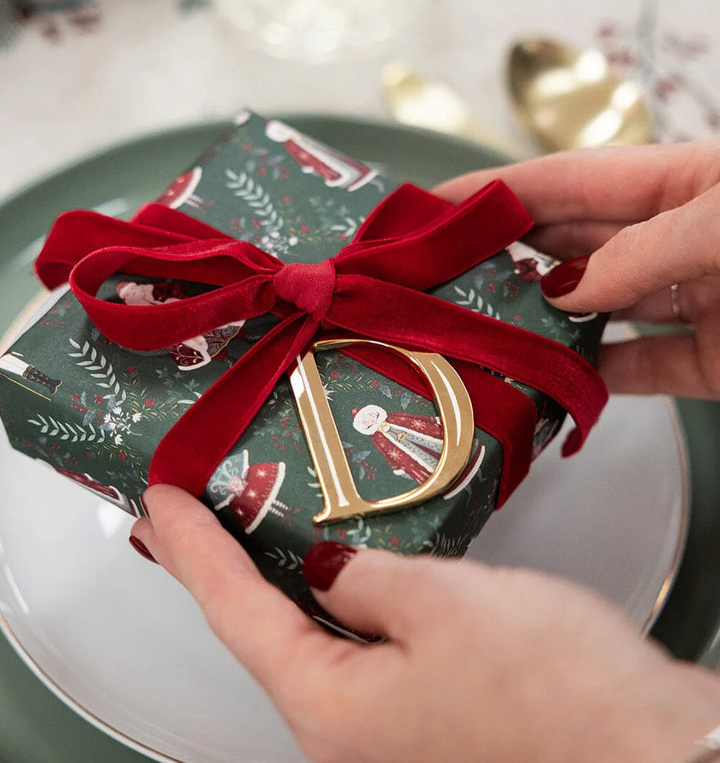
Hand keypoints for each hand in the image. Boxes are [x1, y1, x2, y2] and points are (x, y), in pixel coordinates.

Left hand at [132, 485, 719, 762]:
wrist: (652, 754)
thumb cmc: (555, 691)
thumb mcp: (441, 602)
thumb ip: (367, 578)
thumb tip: (330, 572)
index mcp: (330, 707)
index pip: (235, 611)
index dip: (192, 549)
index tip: (160, 503)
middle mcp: (350, 735)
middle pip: (268, 633)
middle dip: (229, 566)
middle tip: (194, 512)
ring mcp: (393, 734)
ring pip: (319, 643)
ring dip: (289, 583)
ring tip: (260, 527)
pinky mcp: (435, 721)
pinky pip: (367, 653)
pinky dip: (346, 604)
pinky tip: (351, 571)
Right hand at [435, 140, 719, 397]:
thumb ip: (641, 252)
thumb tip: (566, 290)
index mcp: (685, 183)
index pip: (572, 180)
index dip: (501, 190)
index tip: (437, 205)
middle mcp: (683, 238)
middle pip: (577, 243)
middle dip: (511, 256)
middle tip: (444, 278)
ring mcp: (700, 299)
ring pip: (603, 309)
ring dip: (546, 323)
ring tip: (483, 333)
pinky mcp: (716, 360)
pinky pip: (643, 368)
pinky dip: (597, 377)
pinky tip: (553, 382)